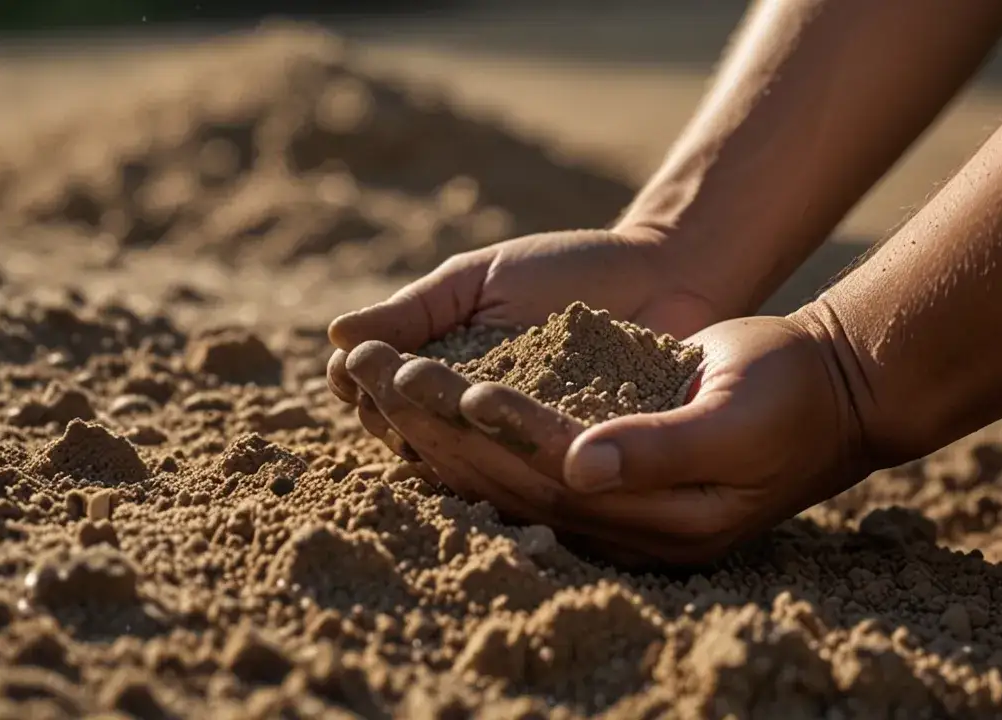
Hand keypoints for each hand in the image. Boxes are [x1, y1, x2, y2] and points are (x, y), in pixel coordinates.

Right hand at [326, 227, 727, 457]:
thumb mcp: (483, 280)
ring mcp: (521, 451)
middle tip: (395, 387)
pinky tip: (495, 441)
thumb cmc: (570, 269)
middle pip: (412, 440)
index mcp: (445, 382)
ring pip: (462, 466)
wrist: (664, 277)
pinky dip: (503, 461)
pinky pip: (525, 475)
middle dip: (394, 416)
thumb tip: (337, 336)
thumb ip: (418, 308)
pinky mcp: (569, 467)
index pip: (383, 400)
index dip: (365, 386)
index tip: (359, 365)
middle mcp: (476, 427)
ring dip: (442, 443)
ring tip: (438, 409)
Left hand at [341, 311, 866, 565]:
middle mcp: (632, 526)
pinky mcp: (615, 482)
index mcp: (663, 517)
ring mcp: (622, 510)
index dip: (492, 429)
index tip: (437, 381)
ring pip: (511, 477)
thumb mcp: (738, 414)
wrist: (832, 391)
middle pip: (516, 483)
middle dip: (442, 429)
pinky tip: (427, 415)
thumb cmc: (793, 392)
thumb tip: (581, 465)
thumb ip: (662, 447)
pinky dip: (476, 437)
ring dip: (442, 434)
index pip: (554, 473)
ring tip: (381, 387)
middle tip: (377, 375)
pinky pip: (528, 466)